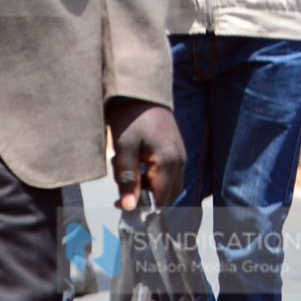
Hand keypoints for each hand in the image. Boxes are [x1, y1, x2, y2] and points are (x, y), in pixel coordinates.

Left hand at [106, 98, 185, 212]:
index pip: (160, 199)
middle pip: (165, 195)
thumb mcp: (123, 149)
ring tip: (124, 167)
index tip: (119, 205)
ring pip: (165, 184)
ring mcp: (180, 156)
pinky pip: (165, 173)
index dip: (142, 208)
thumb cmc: (130, 119)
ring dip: (145, 184)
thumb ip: (127, 179)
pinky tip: (132, 161)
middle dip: (142, 195)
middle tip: (120, 183)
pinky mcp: (175, 151)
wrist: (139, 93)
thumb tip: (130, 207)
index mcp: (169, 162)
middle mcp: (180, 162)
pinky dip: (149, 175)